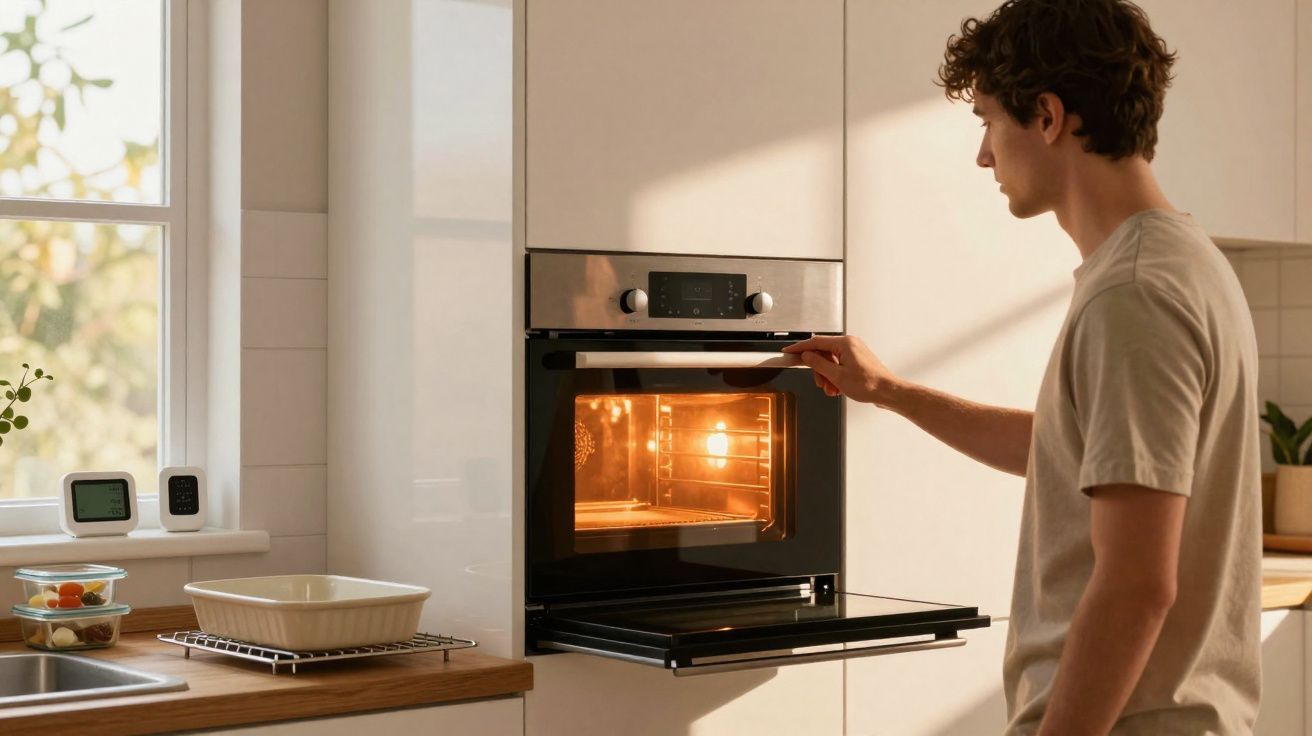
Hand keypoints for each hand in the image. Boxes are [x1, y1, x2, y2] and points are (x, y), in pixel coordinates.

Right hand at [782, 335, 900, 405]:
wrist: (887, 392)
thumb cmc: (869, 384)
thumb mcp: (836, 376)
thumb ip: (818, 364)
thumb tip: (807, 356)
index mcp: (845, 343)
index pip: (815, 342)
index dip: (800, 348)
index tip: (789, 351)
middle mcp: (850, 344)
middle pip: (823, 353)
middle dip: (819, 370)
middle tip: (821, 382)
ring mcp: (854, 352)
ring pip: (831, 361)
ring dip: (827, 376)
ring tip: (832, 388)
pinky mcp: (857, 360)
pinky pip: (839, 365)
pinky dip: (835, 377)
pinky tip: (838, 388)